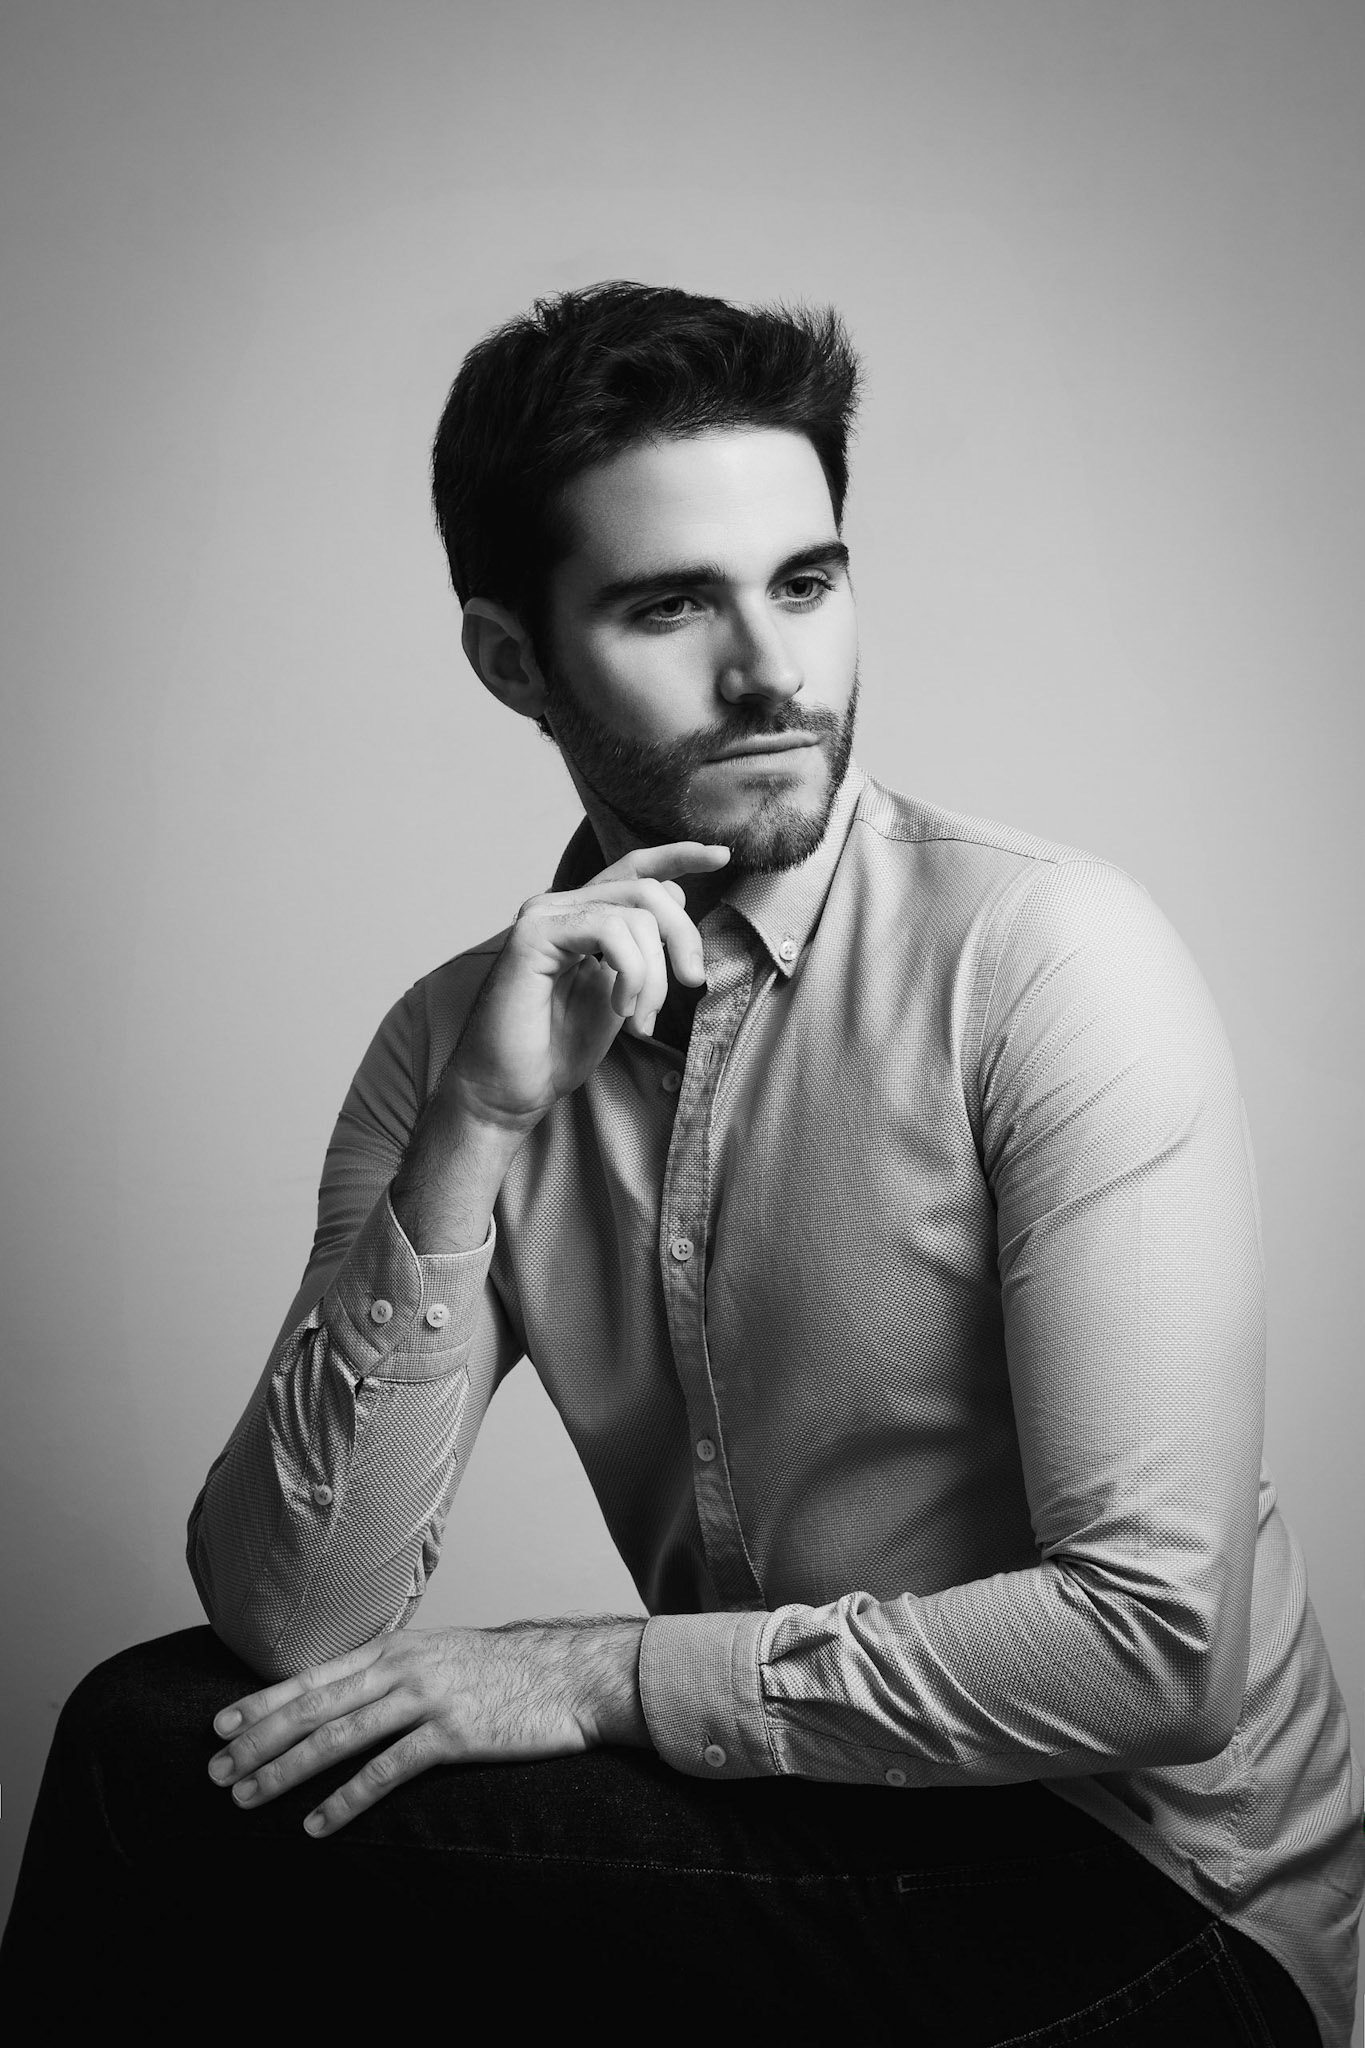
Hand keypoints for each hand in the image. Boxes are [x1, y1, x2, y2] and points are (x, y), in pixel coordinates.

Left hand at [206, 1620, 648, 1836]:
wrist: (576, 1675)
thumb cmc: (515, 1671)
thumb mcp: (449, 1655)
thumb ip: (403, 1671)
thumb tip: (360, 1691)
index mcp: (400, 1647)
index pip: (316, 1674)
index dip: (264, 1700)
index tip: (220, 1723)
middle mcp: (405, 1667)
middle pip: (316, 1704)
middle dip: (259, 1739)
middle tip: (214, 1770)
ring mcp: (428, 1697)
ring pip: (339, 1734)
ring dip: (286, 1769)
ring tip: (247, 1796)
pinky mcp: (454, 1733)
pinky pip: (387, 1770)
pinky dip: (346, 1799)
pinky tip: (317, 1824)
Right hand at [449, 840, 729, 1137]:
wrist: (508, 1091)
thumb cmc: (556, 1050)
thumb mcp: (621, 993)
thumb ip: (644, 950)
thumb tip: (676, 898)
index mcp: (582, 917)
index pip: (634, 869)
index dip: (679, 856)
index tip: (722, 857)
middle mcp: (560, 906)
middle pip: (647, 889)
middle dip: (683, 934)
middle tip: (691, 982)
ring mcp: (544, 915)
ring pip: (635, 912)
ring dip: (654, 973)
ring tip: (641, 1018)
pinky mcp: (534, 933)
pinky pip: (610, 930)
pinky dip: (632, 973)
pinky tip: (622, 1009)